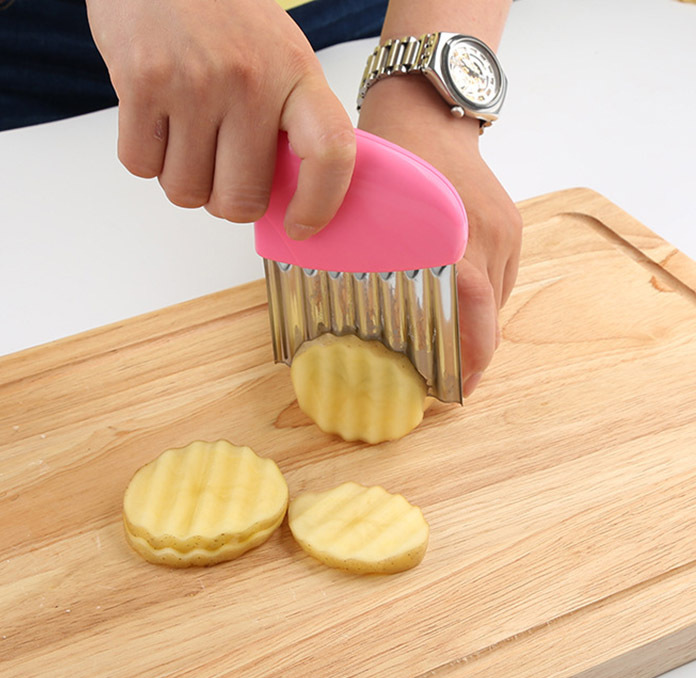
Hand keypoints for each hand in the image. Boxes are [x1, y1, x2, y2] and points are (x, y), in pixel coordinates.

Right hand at [85, 0, 355, 238]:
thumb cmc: (223, 14)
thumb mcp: (278, 56)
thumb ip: (287, 123)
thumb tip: (281, 200)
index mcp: (296, 74)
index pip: (330, 153)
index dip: (320, 204)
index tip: (300, 226)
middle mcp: (249, 80)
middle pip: (241, 200)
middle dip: (227, 201)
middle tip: (221, 170)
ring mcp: (193, 83)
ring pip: (186, 192)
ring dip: (183, 179)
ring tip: (185, 133)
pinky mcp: (141, 82)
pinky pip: (142, 166)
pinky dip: (146, 156)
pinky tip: (156, 118)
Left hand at [358, 75, 521, 396]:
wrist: (428, 112)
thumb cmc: (394, 158)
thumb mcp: (372, 213)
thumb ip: (364, 261)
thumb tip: (342, 309)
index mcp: (456, 241)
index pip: (474, 317)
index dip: (470, 362)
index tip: (457, 393)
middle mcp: (488, 238)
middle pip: (489, 317)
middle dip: (475, 356)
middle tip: (453, 383)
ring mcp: (504, 230)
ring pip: (496, 300)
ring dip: (475, 327)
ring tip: (449, 348)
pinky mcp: (510, 223)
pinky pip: (500, 276)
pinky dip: (480, 298)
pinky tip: (456, 305)